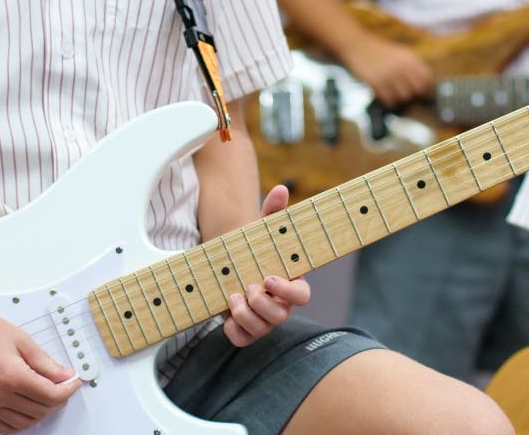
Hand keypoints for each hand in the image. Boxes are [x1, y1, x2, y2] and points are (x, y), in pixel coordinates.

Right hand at [0, 303, 81, 433]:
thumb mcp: (22, 340)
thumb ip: (45, 363)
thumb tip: (64, 376)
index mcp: (12, 376)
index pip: (51, 395)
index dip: (68, 390)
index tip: (74, 382)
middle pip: (40, 410)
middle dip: (58, 400)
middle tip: (64, 385)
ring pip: (24, 423)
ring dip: (41, 413)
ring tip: (47, 395)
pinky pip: (4, 426)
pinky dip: (20, 422)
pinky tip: (27, 408)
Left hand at [223, 185, 312, 346]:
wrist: (231, 269)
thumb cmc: (253, 252)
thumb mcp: (261, 231)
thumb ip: (273, 213)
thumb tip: (281, 189)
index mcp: (290, 284)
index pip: (302, 296)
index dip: (287, 291)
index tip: (269, 277)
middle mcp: (280, 306)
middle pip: (281, 316)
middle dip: (261, 304)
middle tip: (248, 287)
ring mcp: (263, 322)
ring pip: (260, 329)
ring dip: (244, 313)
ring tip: (232, 295)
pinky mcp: (245, 332)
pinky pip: (242, 339)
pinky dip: (232, 329)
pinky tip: (226, 312)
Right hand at [341, 35, 434, 107]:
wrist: (357, 45)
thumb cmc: (378, 51)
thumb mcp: (399, 53)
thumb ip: (412, 66)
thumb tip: (425, 84)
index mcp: (410, 59)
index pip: (427, 79)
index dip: (426, 88)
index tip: (423, 94)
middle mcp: (402, 67)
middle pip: (417, 91)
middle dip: (412, 95)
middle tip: (405, 94)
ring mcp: (389, 75)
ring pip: (404, 97)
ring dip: (399, 98)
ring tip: (393, 94)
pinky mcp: (377, 82)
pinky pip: (389, 100)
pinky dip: (388, 101)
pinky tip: (384, 95)